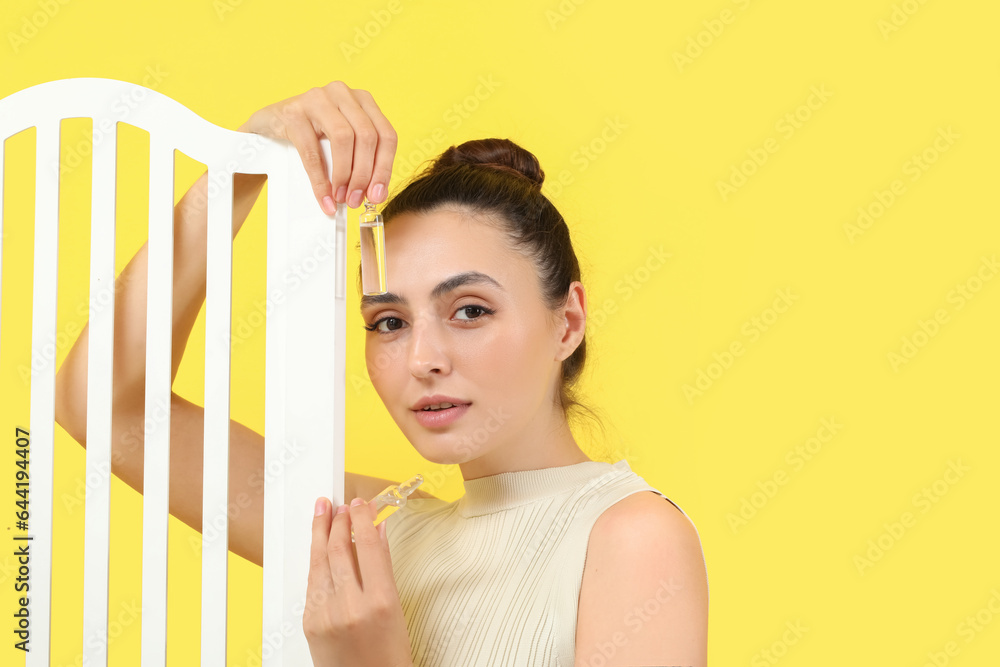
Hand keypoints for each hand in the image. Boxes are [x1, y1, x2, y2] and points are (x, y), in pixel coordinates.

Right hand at [239, 81, 396, 213]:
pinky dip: (320, 179)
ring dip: (345, 175)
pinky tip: (324, 196)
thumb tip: (374, 194)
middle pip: (367, 137)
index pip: (386, 135)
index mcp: (362, 100)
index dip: (385, 168)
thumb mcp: (341, 143)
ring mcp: (318, 98)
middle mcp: (343, 93)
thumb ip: (360, 161)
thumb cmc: (311, 135)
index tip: (378, 195)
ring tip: (342, 197)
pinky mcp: (294, 111)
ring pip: (344, 139)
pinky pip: (313, 151)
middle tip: (356, 200)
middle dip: (364, 175)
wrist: (268, 124)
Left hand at [304, 496, 413, 666]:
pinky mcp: (310, 622)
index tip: (362, 504)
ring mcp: (326, 614)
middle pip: (339, 548)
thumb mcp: (397, 609)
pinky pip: (312, 582)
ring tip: (323, 513)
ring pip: (319, 561)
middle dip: (339, 520)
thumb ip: (384, 568)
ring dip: (320, 532)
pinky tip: (320, 548)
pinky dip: (317, 560)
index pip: (368, 545)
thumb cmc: (389, 656)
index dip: (363, 518)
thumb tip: (378, 533)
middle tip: (342, 505)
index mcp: (380, 602)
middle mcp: (350, 606)